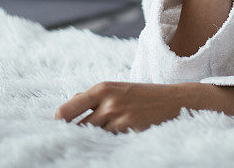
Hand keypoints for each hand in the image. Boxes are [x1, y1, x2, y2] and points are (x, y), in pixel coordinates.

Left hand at [54, 81, 192, 133]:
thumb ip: (93, 96)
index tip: (59, 131)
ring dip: (92, 141)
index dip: (59, 123)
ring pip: (92, 136)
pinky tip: (110, 143)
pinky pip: (108, 142)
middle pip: (78, 127)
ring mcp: (118, 117)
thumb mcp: (118, 88)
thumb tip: (68, 105)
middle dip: (76, 135)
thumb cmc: (143, 95)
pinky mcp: (128, 130)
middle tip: (70, 143)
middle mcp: (107, 101)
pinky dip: (106, 144)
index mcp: (102, 88)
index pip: (66, 110)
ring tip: (93, 142)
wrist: (175, 100)